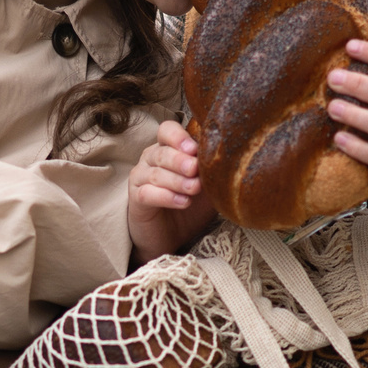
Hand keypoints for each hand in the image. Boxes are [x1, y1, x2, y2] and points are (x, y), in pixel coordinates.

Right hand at [128, 119, 219, 261]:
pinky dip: (166, 197)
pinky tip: (183, 202)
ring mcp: (141, 178)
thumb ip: (213, 172)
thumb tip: (231, 162)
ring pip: (155, 173)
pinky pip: (147, 193)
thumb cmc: (190, 206)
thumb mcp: (208, 186)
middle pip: (162, 152)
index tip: (194, 149)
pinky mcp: (136, 199)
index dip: (179, 137)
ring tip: (194, 189)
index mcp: (168, 149)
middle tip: (195, 169)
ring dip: (177, 180)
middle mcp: (151, 159)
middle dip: (180, 160)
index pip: (167, 131)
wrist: (171, 236)